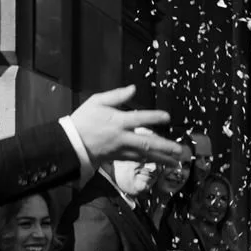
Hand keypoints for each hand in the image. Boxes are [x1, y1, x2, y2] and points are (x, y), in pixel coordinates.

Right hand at [69, 86, 186, 166]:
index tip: (167, 117)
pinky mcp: (118, 157)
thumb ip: (117, 96)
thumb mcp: (97, 101)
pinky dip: (149, 161)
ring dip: (161, 158)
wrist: (71, 142)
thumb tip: (133, 88)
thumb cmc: (84, 119)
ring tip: (176, 162)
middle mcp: (122, 137)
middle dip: (165, 147)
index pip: (139, 118)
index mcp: (117, 121)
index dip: (154, 117)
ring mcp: (121, 149)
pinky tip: (159, 162)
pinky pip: (137, 160)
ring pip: (144, 155)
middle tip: (179, 150)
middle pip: (147, 142)